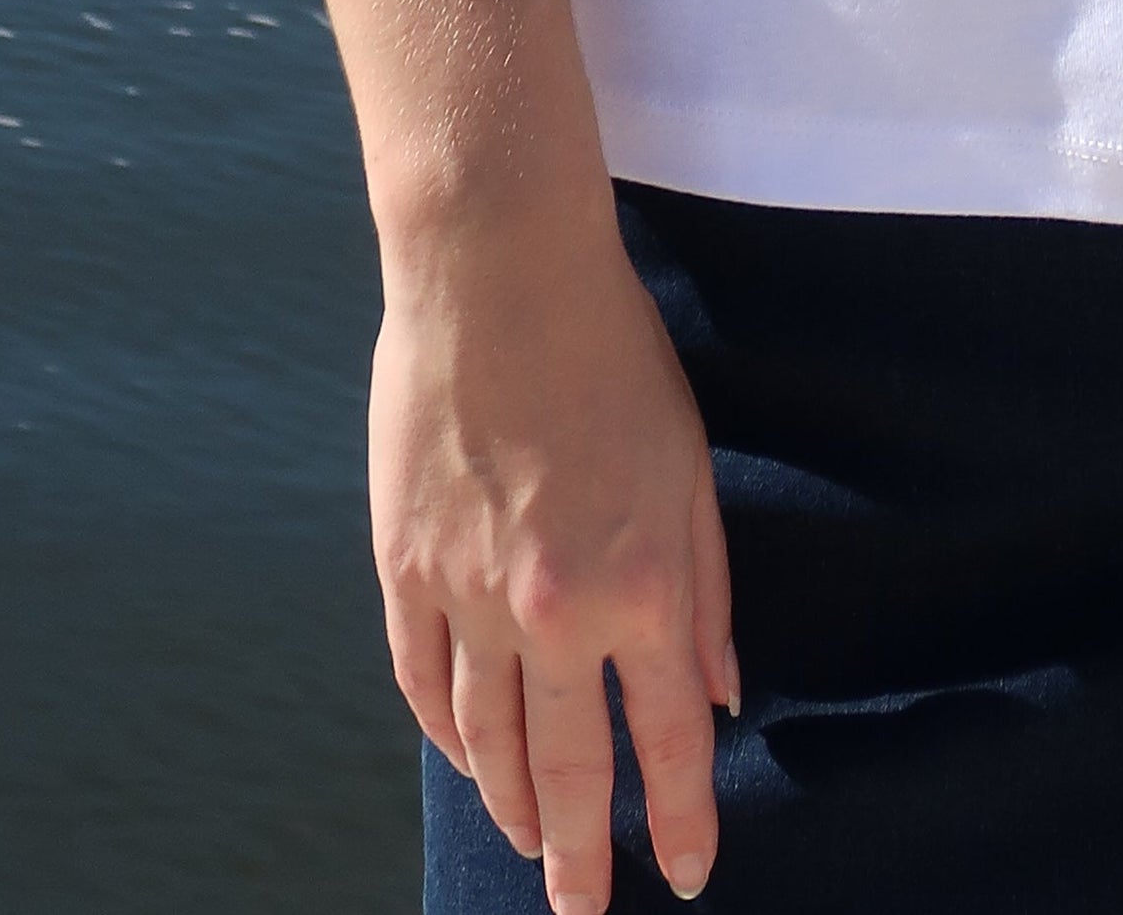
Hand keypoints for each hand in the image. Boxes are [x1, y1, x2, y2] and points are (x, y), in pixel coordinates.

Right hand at [370, 181, 737, 908]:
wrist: (499, 272)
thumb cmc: (614, 356)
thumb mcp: (690, 469)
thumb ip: (707, 593)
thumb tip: (719, 696)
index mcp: (639, 585)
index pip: (663, 741)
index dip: (678, 818)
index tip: (688, 873)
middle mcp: (551, 610)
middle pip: (566, 769)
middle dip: (582, 853)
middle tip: (584, 909)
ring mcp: (466, 593)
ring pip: (485, 741)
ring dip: (511, 808)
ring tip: (531, 847)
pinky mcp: (403, 564)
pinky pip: (421, 680)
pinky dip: (445, 734)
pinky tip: (466, 761)